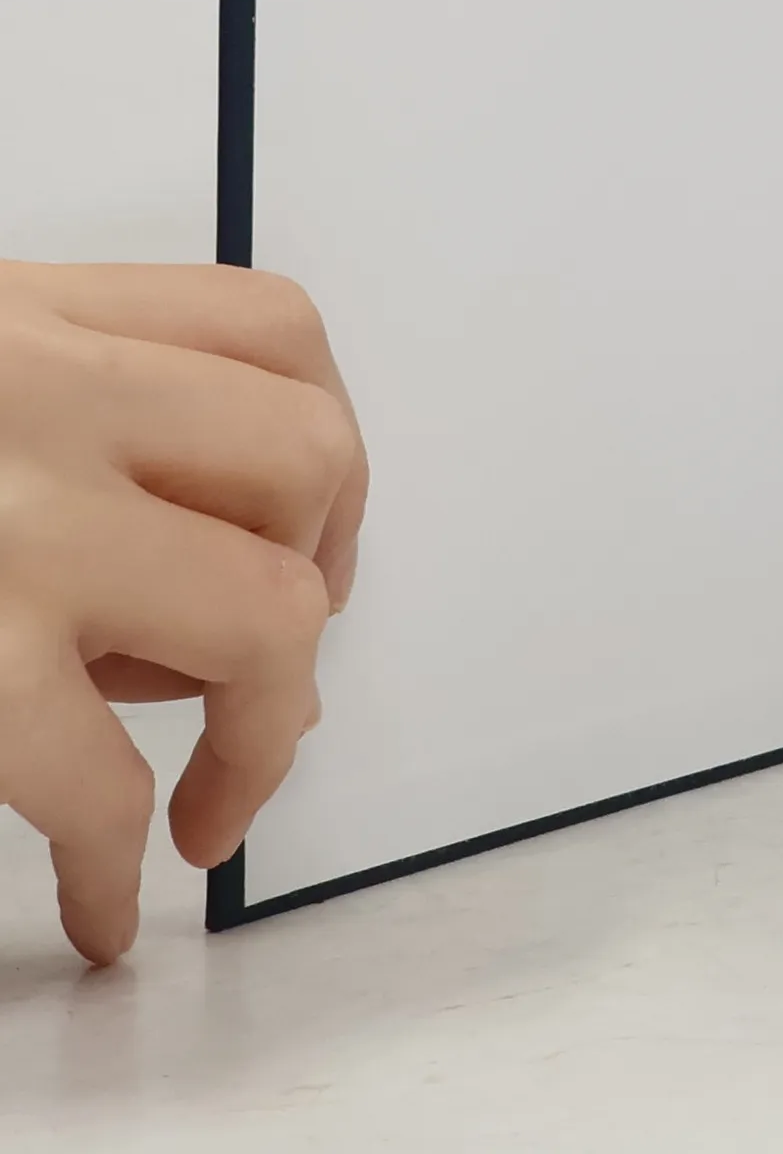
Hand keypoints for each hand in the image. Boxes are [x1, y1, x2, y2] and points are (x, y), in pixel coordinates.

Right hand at [0, 263, 366, 964]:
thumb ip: (66, 410)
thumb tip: (213, 550)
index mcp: (29, 317)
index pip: (270, 331)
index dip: (321, 445)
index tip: (312, 526)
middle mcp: (39, 393)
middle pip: (310, 459)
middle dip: (317, 572)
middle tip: (261, 662)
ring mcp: (8, 522)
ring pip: (265, 607)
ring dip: (260, 720)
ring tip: (210, 787)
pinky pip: (96, 775)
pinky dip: (111, 859)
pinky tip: (104, 898)